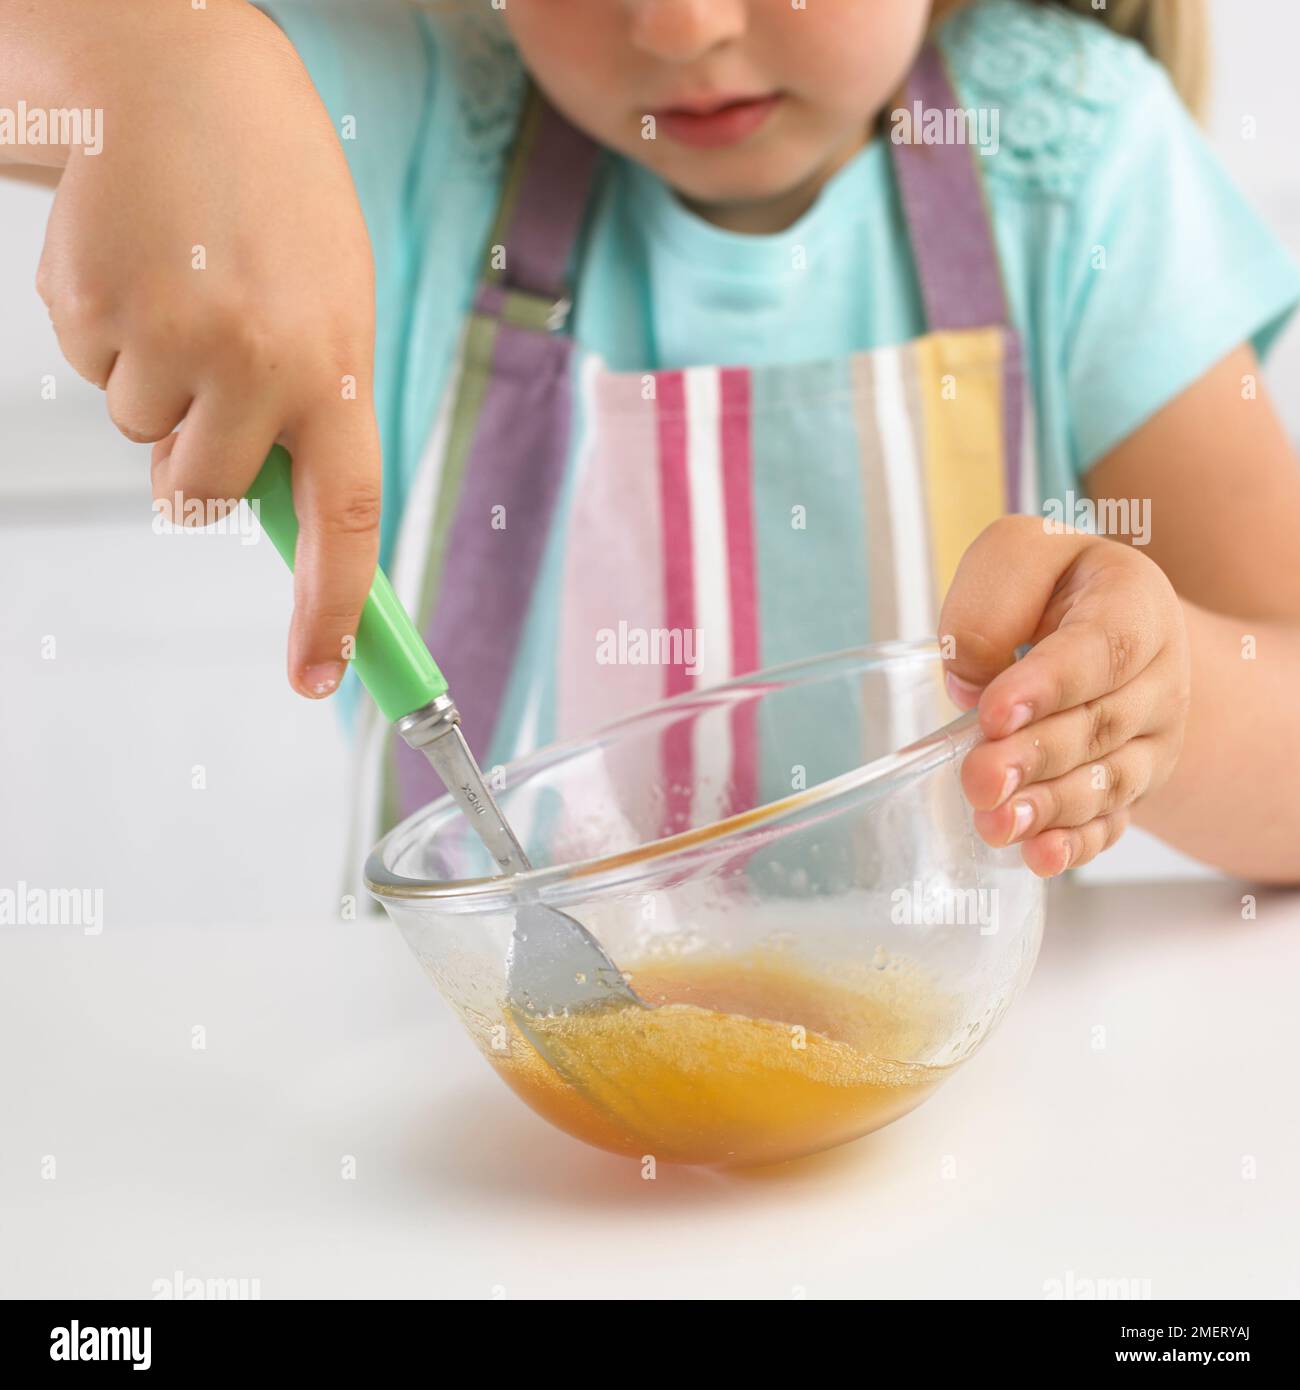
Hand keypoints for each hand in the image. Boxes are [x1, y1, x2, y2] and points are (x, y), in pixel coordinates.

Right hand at [27, 0, 380, 697]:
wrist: (181, 70)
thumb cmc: (272, 198)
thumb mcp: (332, 302)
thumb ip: (312, 407)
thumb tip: (263, 509)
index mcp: (338, 365)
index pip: (345, 520)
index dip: (333, 609)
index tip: (317, 676)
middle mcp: (258, 363)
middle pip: (202, 498)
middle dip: (194, 463)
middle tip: (210, 370)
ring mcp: (169, 338)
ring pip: (142, 436)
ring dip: (155, 385)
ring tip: (182, 286)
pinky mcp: (90, 308)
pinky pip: (93, 374)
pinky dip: (110, 337)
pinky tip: (138, 263)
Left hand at [938, 516, 1190, 876]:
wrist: (1111, 624)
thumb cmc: (1051, 585)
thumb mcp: (1019, 556)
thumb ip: (991, 606)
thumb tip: (971, 684)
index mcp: (1136, 604)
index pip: (1101, 648)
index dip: (1048, 684)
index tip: (994, 712)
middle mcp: (1160, 676)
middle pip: (1100, 725)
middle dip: (1036, 757)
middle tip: (980, 779)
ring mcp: (1154, 738)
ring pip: (1109, 782)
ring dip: (1050, 808)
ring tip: (996, 822)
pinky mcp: (1134, 784)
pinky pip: (1113, 821)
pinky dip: (1076, 844)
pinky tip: (1038, 857)